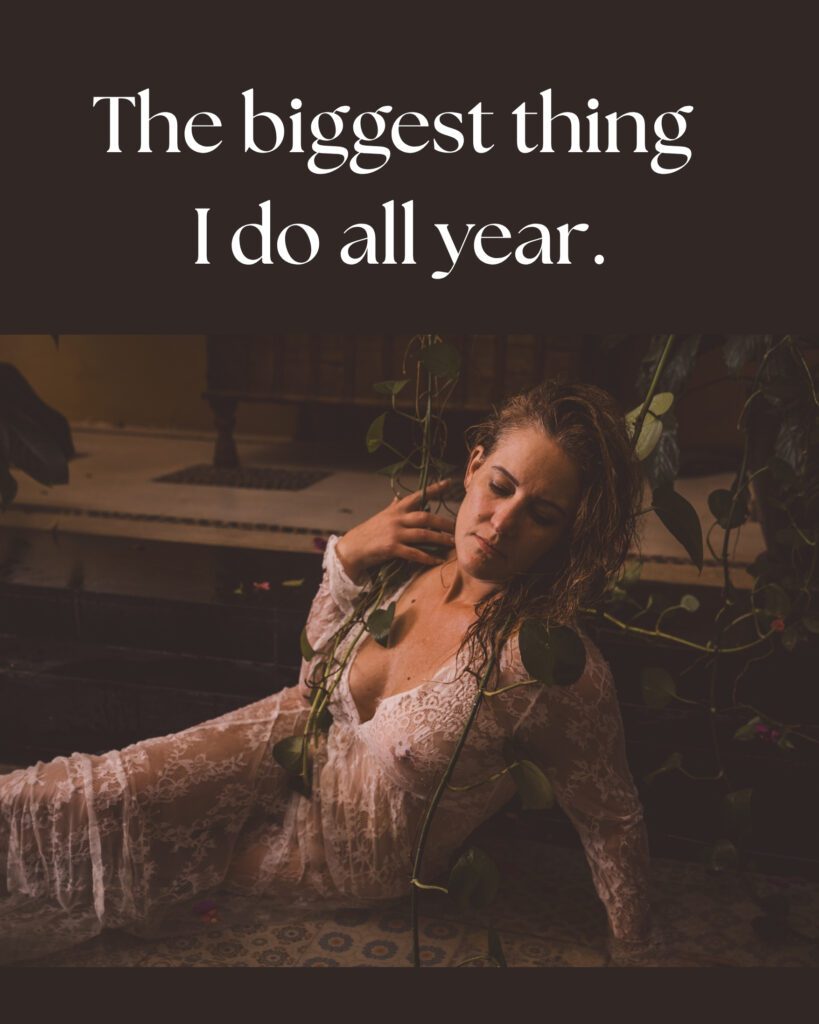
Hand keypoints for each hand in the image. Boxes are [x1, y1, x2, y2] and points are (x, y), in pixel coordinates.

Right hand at [335, 479, 455, 583]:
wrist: (352, 547)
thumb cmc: (369, 532)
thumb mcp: (381, 516)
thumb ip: (393, 507)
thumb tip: (398, 497)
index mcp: (396, 509)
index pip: (418, 496)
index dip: (434, 489)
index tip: (449, 483)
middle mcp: (397, 519)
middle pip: (426, 517)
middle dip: (443, 522)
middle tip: (457, 527)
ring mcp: (395, 533)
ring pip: (423, 534)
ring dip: (440, 539)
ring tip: (453, 543)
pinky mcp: (392, 548)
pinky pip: (414, 553)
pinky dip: (426, 557)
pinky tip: (436, 561)